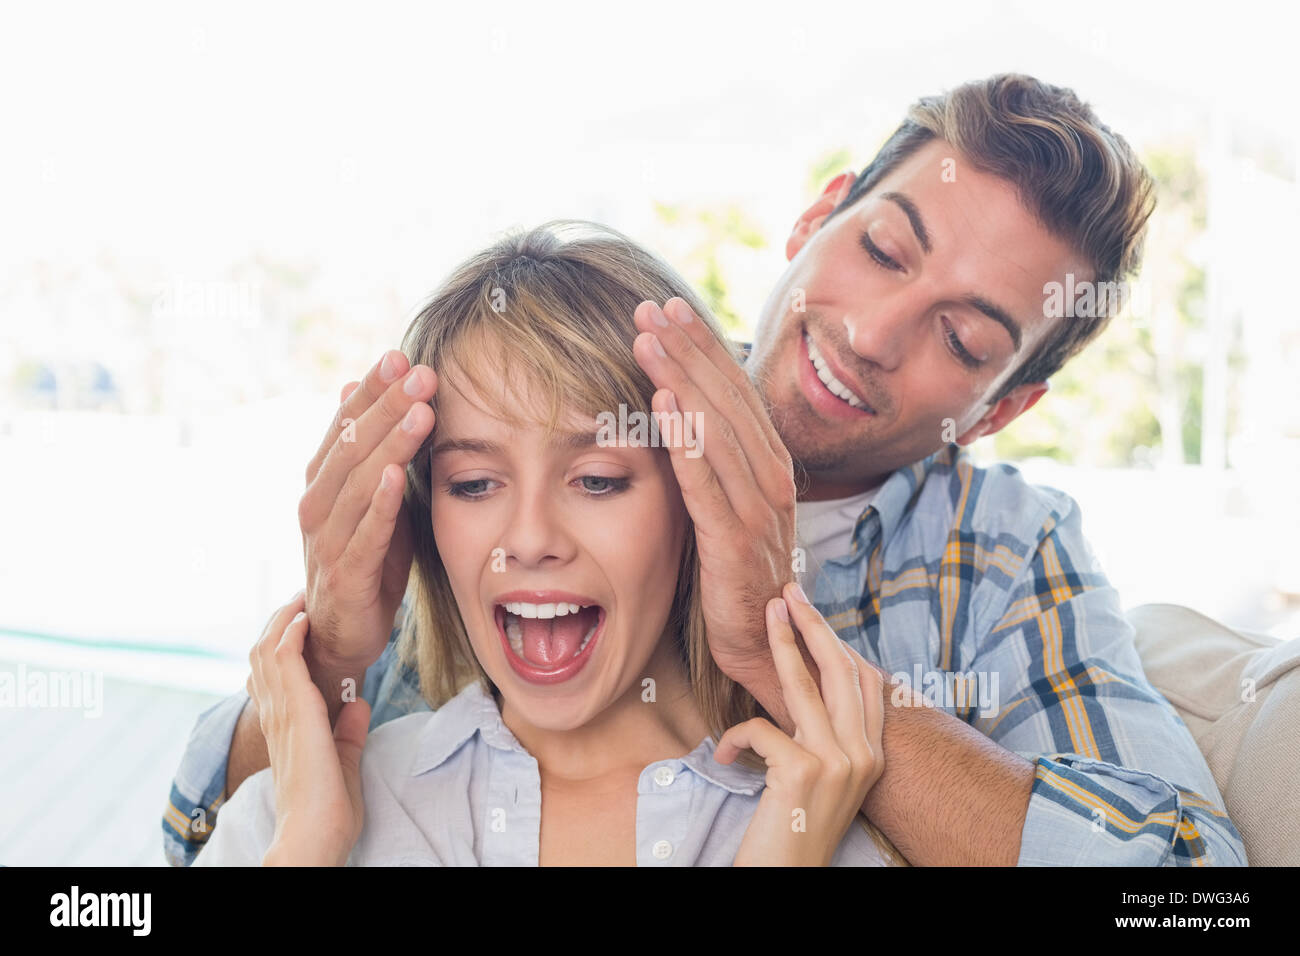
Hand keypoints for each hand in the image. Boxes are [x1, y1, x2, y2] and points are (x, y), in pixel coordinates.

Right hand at [247, 592, 370, 865]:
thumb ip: (348, 733)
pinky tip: (304, 619)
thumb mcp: (343, 763)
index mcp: (285, 728)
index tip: (302, 619)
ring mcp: (282, 714)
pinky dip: (291, 635)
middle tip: (300, 599)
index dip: (282, 643)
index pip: (273, 675)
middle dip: (279, 622)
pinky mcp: (296, 714)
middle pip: (263, 655)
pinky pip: (283, 663)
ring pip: (267, 652)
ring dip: (283, 620)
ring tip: (301, 599)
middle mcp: (276, 717)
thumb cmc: (327, 812)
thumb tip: (359, 705)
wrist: (314, 837)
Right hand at [299, 350, 436, 675]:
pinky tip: (395, 476)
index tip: (402, 356)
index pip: (345, 423)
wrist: (342, 632)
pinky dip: (378, 503)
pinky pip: (363, 533)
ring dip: (390, 443)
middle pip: (353, 444)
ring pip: (357, 481)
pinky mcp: (346, 571)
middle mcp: (316, 503)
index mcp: (323, 481)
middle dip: (388, 405)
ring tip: (420, 410)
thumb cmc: (364, 559)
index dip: (372, 390)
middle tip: (421, 372)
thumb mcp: (371, 499)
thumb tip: (355, 387)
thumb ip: (368, 449)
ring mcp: (326, 538)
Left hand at [632, 298, 797, 681]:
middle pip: (725, 399)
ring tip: (646, 342)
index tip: (668, 311)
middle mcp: (771, 478)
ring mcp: (758, 509)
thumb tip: (679, 414)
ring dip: (680, 380)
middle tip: (648, 310)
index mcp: (769, 465)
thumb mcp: (731, 506)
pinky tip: (661, 406)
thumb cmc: (740, 572)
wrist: (768, 642)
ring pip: (716, 430)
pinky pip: (708, 482)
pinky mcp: (736, 542)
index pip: (734, 391)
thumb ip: (715, 463)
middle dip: (686, 350)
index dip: (703, 347)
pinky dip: (685, 441)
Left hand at [715, 583, 883, 865]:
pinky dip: (737, 736)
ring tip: (765, 613)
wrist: (785, 878)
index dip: (838, 642)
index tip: (811, 612)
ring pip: (806, 686)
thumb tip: (804, 682)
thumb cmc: (793, 829)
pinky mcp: (804, 773)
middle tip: (788, 593)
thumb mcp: (820, 777)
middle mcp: (864, 757)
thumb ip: (822, 736)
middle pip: (842, 671)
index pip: (865, 683)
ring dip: (782, 643)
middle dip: (814, 625)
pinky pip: (762, 728)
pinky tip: (727, 755)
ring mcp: (838, 764)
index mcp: (873, 756)